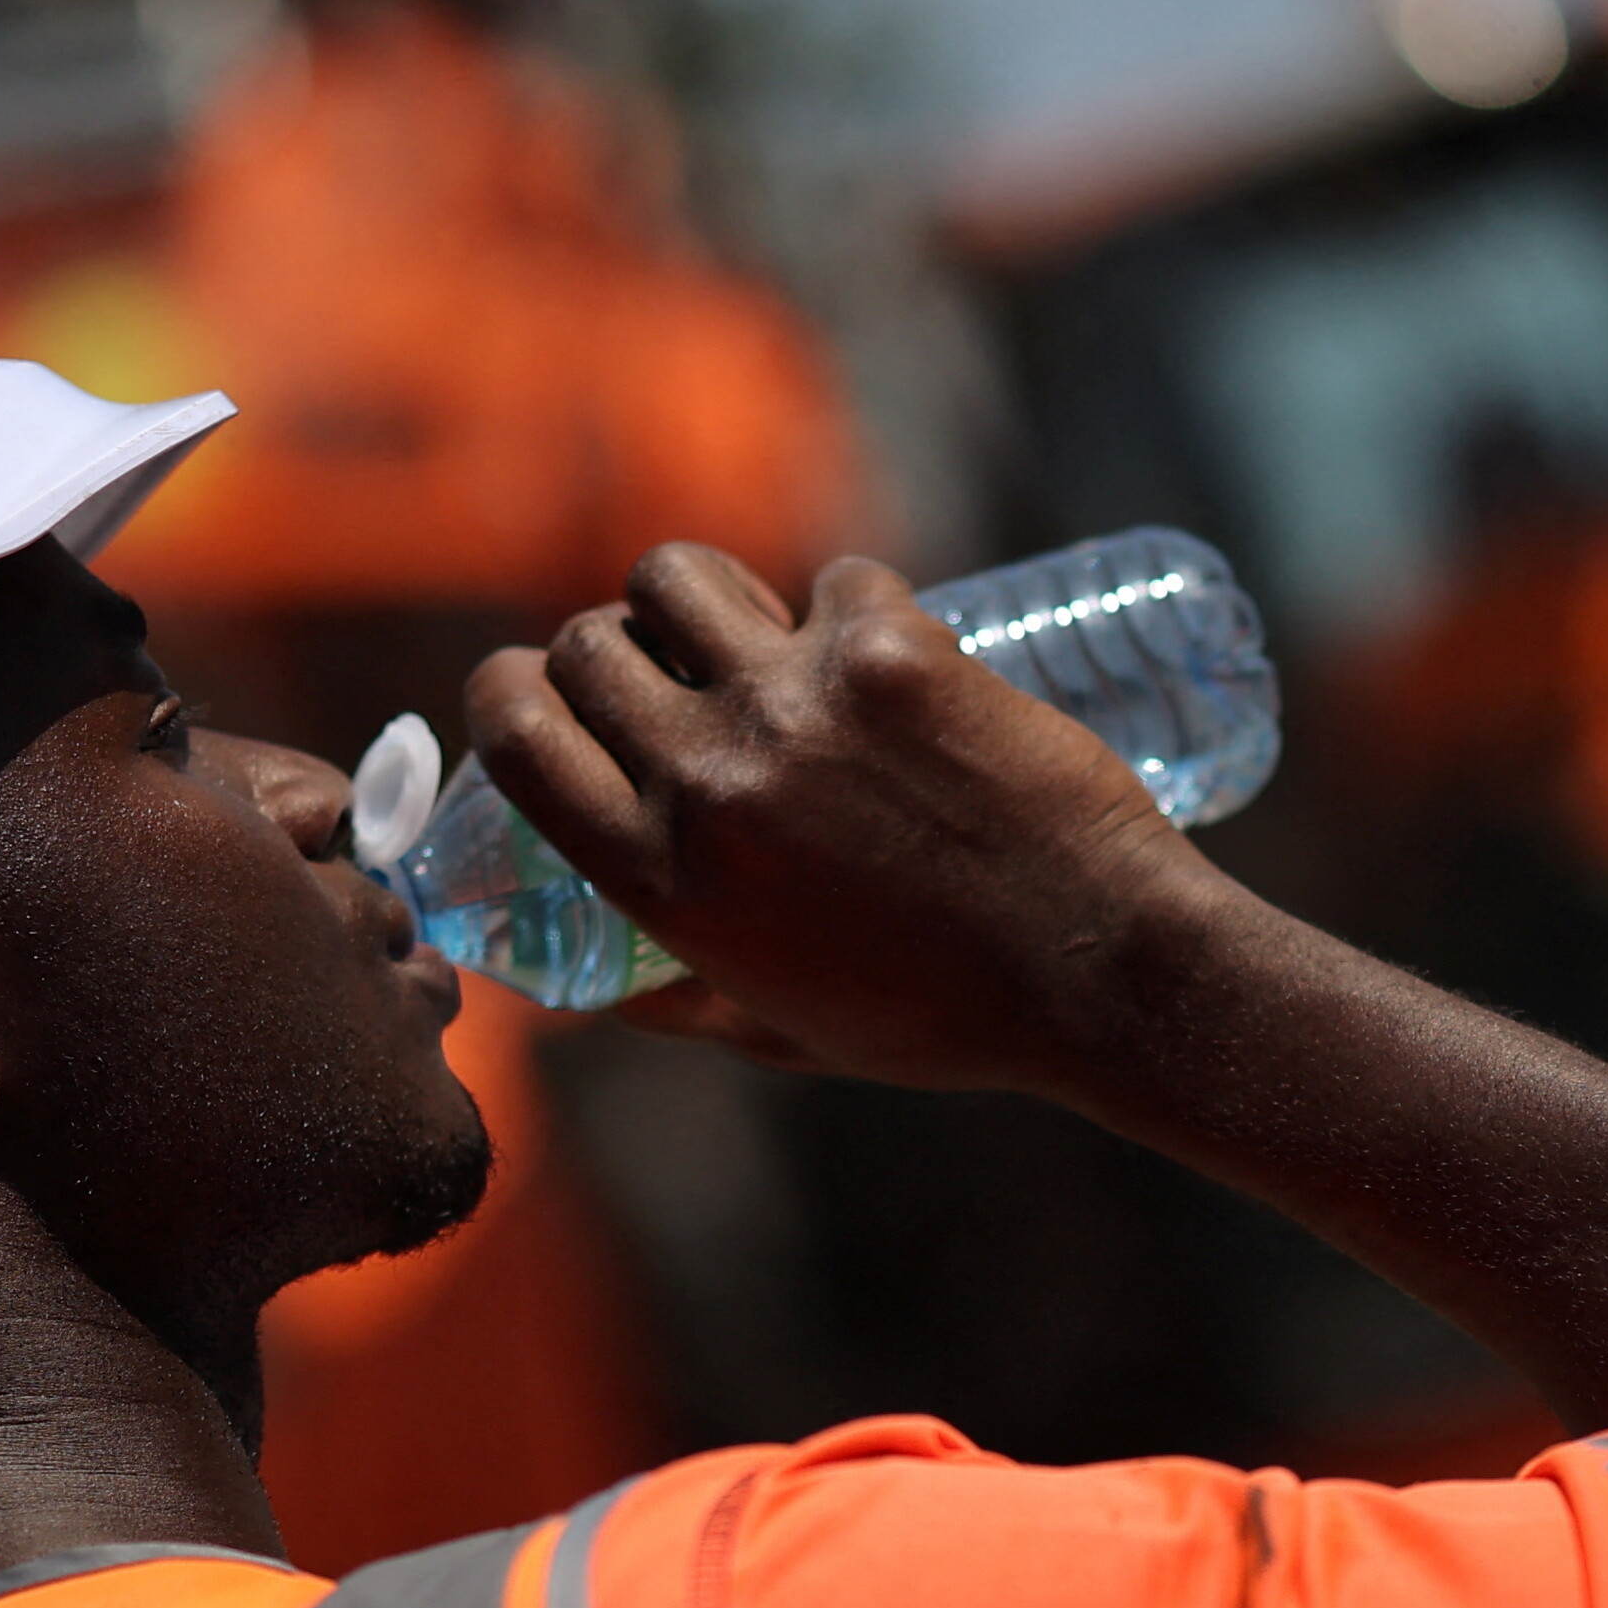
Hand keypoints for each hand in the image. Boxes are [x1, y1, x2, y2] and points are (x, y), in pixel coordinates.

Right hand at [462, 545, 1222, 1094]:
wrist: (1098, 974)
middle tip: (676, 668)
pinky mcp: (892, 651)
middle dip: (617, 643)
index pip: (515, 734)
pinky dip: (858, 604)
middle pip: (588, 642)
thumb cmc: (943, 1020)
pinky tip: (893, 649)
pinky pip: (838, 579)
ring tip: (760, 633)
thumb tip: (604, 996)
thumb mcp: (779, 1033)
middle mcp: (707, 783)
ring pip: (682, 574)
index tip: (545, 690)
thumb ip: (681, 1005)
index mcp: (660, 880)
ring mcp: (796, 706)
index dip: (510, 692)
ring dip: (707, 594)